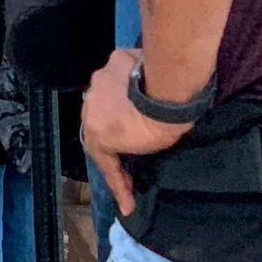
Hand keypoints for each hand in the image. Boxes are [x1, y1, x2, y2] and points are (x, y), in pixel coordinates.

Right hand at [81, 50, 192, 217]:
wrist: (171, 89)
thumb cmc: (160, 126)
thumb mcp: (146, 148)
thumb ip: (130, 145)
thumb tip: (133, 142)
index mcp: (95, 132)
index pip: (105, 161)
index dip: (117, 183)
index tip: (128, 204)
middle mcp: (89, 104)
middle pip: (97, 123)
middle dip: (110, 137)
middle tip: (126, 147)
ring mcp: (100, 79)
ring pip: (104, 95)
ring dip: (115, 105)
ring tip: (132, 110)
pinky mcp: (115, 58)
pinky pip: (117, 73)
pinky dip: (125, 81)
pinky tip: (138, 82)